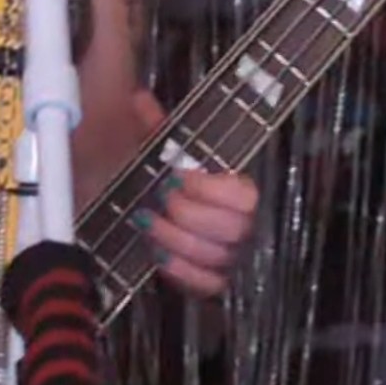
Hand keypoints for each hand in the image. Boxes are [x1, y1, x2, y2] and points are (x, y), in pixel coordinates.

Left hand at [130, 90, 258, 298]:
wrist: (166, 214)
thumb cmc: (169, 177)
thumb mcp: (163, 150)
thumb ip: (157, 128)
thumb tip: (140, 99)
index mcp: (241, 190)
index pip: (245, 196)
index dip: (210, 189)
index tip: (176, 177)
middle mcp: (245, 226)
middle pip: (231, 230)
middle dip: (188, 214)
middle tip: (160, 198)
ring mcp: (232, 257)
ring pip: (216, 257)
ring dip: (176, 239)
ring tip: (147, 221)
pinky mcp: (216, 282)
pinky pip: (208, 285)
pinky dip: (181, 271)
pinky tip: (158, 252)